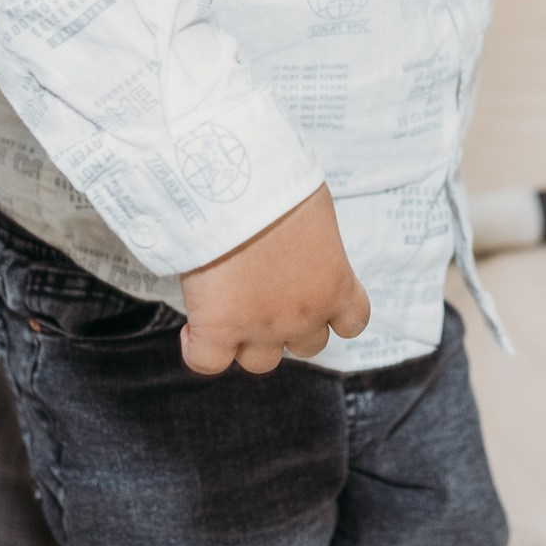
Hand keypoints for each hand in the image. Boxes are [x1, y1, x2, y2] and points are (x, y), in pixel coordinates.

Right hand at [178, 184, 369, 374]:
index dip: (332, 314)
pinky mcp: (217, 330)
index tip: (312, 295)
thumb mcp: (314, 213)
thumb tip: (296, 240)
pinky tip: (192, 328)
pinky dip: (197, 349)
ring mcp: (260, 328)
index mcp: (337, 286)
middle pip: (306, 345)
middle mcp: (304, 316)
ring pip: (260, 361)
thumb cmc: (280, 184)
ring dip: (248, 340)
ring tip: (228, 307)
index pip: (352, 323)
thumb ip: (314, 244)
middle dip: (290, 324)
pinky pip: (206, 361)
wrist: (237, 187)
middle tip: (266, 292)